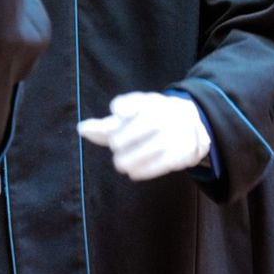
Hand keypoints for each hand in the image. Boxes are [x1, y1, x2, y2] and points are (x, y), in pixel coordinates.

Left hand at [77, 92, 210, 181]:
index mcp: (148, 102)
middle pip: (142, 124)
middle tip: (116, 147)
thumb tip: (82, 129)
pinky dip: (144, 169)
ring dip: (131, 158)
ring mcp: (175, 132)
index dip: (122, 107)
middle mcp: (164, 114)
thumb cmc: (150, 121)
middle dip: (123, 138)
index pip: (133, 101)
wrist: (191, 124)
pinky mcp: (182, 151)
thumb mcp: (130, 119)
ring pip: (151, 146)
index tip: (117, 114)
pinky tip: (133, 172)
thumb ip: (105, 126)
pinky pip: (162, 162)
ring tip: (121, 164)